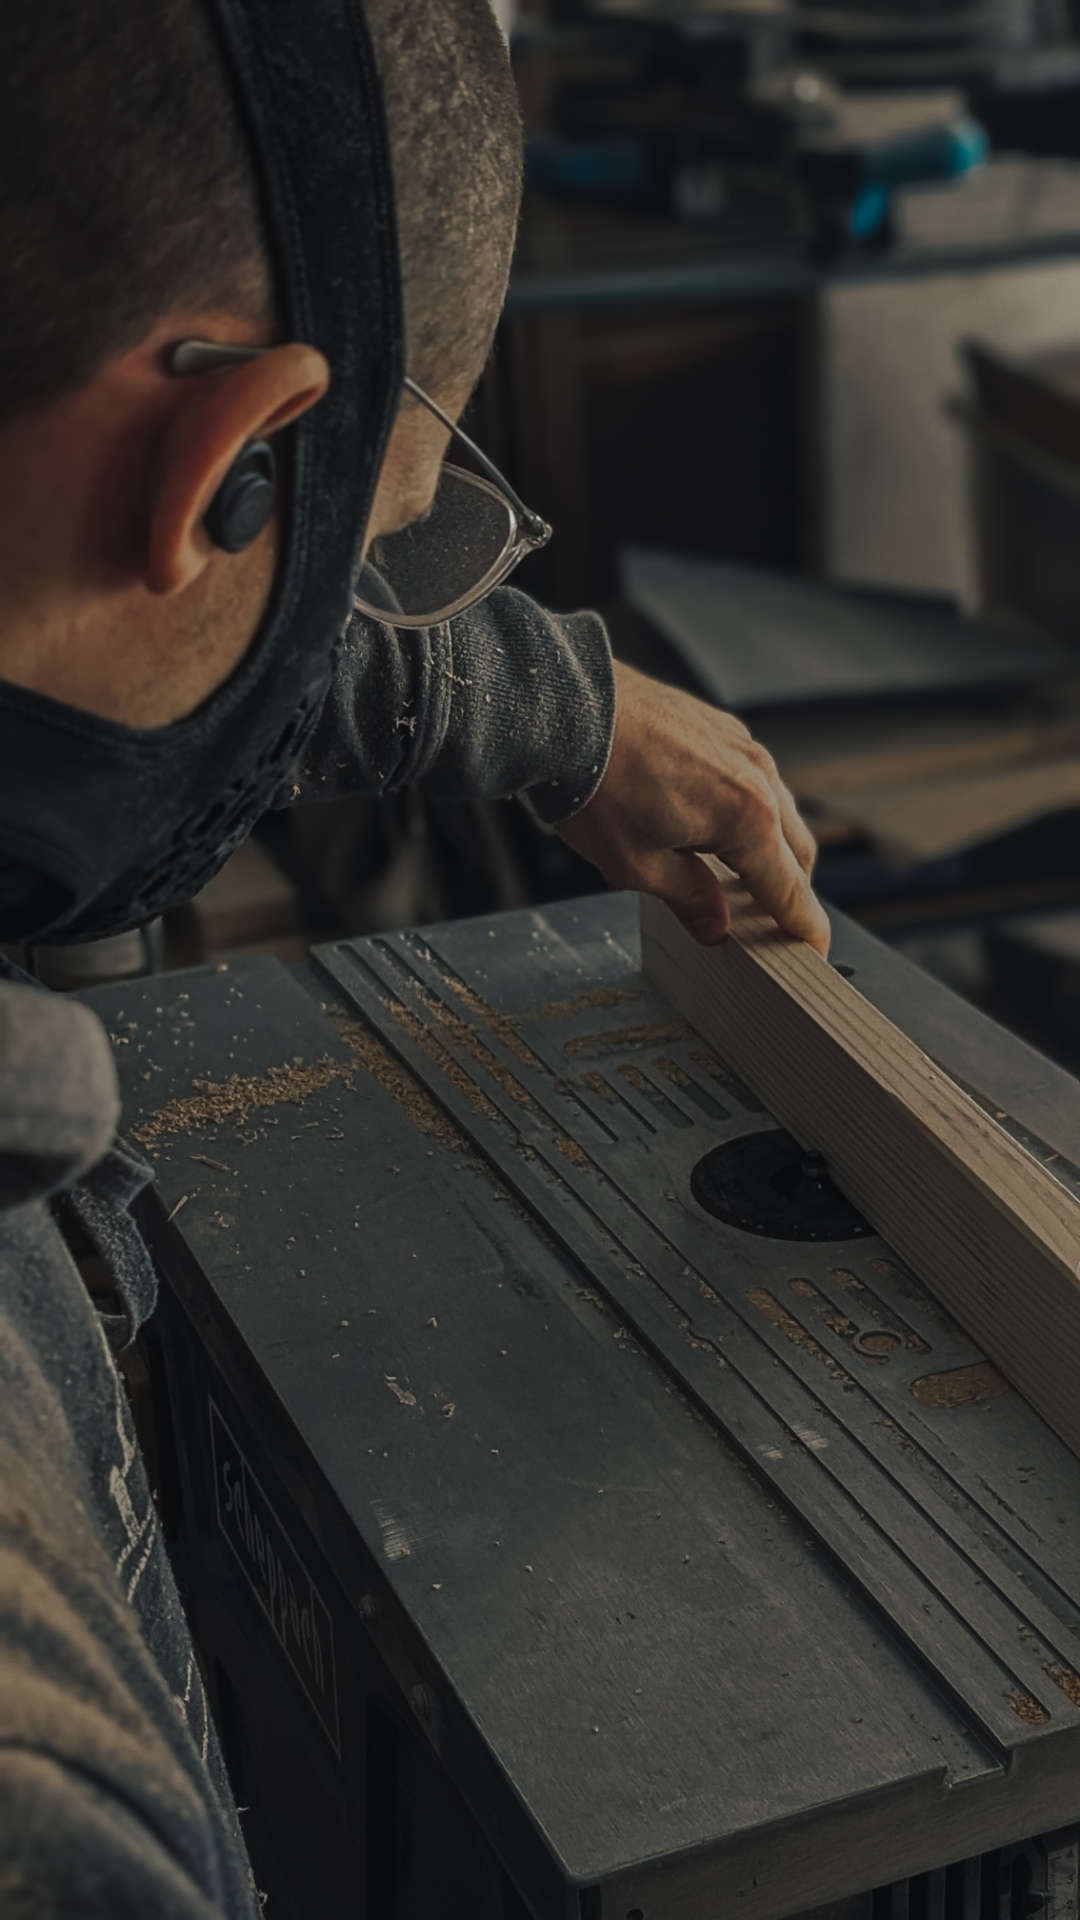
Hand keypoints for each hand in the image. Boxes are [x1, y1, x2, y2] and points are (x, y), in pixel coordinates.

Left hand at [557, 662, 830, 954]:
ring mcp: (740, 745)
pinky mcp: (717, 727)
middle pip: (796, 850)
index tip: (814, 951)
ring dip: (768, 846)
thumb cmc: (594, 788)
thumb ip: (687, 897)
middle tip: (767, 922)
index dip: (804, 928)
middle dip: (788, 889)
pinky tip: (709, 825)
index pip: (790, 889)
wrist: (563, 710)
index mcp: (748, 818)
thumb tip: (716, 926)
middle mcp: (758, 777)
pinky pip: (750, 777)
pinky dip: (746, 810)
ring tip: (734, 877)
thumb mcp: (636, 865)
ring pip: (777, 808)